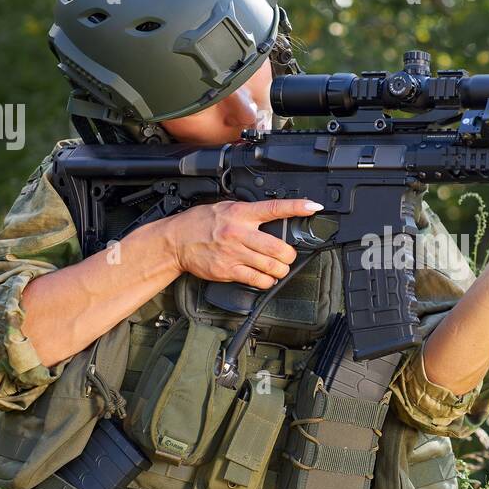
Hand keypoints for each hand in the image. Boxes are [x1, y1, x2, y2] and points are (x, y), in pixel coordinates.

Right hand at [163, 198, 322, 288]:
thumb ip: (249, 213)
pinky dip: (267, 281)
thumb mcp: (226, 208)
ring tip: (278, 268)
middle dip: (289, 255)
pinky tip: (266, 277)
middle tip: (288, 256)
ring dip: (281, 270)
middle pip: (279, 248)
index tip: (313, 207)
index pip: (274, 208)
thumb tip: (273, 216)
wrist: (176, 241)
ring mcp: (234, 253)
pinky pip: (257, 280)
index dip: (296, 207)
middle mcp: (239, 233)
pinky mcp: (228, 271)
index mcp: (241, 213)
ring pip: (272, 267)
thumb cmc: (201, 223)